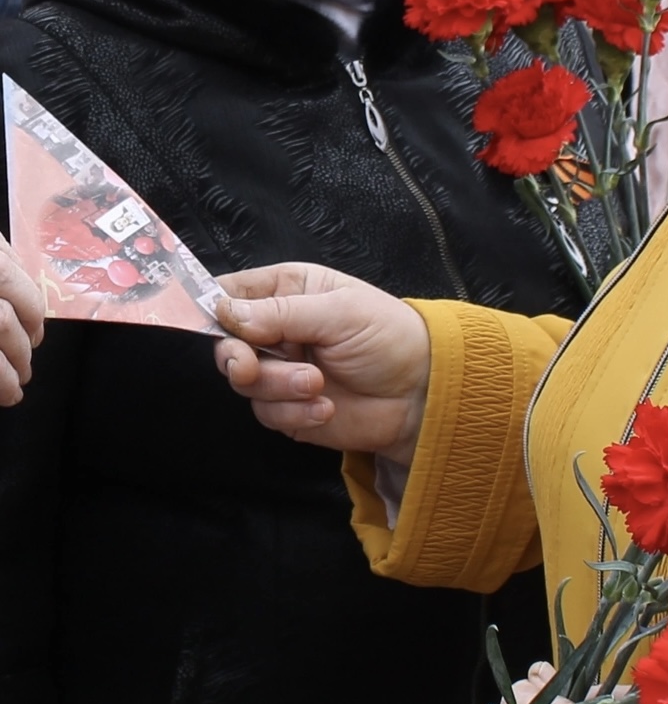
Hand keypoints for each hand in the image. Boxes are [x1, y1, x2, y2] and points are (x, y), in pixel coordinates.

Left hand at [0, 232, 44, 406]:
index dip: (2, 377)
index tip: (11, 397)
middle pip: (4, 320)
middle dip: (19, 355)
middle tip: (23, 377)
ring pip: (19, 287)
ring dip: (32, 321)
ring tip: (32, 342)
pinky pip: (14, 257)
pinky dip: (25, 284)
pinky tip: (25, 299)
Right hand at [213, 263, 429, 463]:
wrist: (421, 393)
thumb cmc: (390, 337)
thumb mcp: (340, 312)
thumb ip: (282, 312)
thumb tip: (225, 312)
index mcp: (289, 290)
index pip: (232, 292)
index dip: (212, 306)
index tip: (210, 324)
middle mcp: (278, 329)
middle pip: (226, 343)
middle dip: (239, 358)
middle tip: (252, 367)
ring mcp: (281, 369)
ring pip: (244, 383)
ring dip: (278, 387)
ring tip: (318, 384)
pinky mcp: (287, 407)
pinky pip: (266, 413)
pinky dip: (294, 413)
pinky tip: (326, 407)